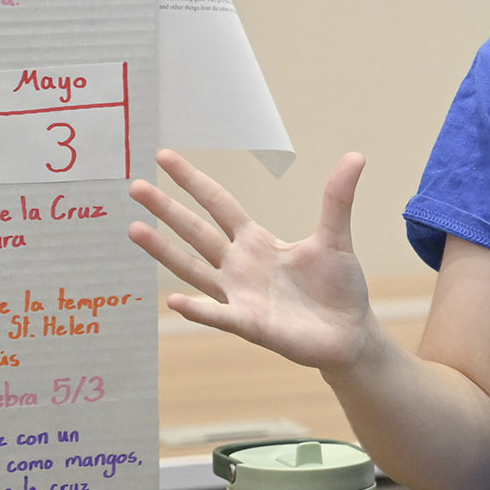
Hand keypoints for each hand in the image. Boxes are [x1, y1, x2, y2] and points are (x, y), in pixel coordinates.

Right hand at [127, 148, 377, 372]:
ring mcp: (239, 295)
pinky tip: (174, 301)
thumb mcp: (335, 237)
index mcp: (256, 241)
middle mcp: (239, 265)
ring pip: (194, 269)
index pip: (218, 203)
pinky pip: (219, 315)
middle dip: (166, 210)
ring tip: (134, 230)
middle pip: (196, 231)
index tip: (164, 157)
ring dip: (165, 252)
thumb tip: (355, 155)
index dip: (193, 181)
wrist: (348, 333)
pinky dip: (198, 309)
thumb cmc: (337, 287)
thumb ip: (337, 199)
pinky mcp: (250, 324)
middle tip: (134, 187)